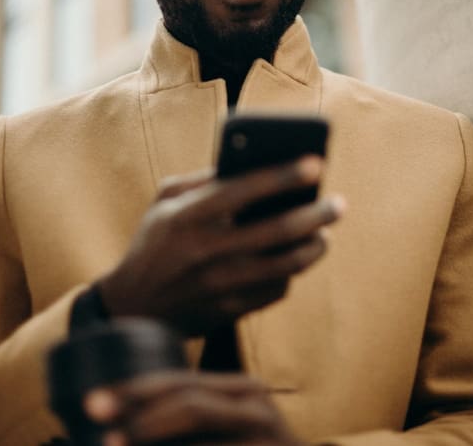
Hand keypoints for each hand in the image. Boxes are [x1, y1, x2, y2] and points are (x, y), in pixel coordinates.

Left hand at [84, 371, 305, 445]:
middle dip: (136, 404)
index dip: (134, 388)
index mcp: (238, 389)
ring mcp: (265, 426)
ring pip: (196, 414)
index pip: (179, 381)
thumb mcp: (220, 439)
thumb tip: (121, 431)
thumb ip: (190, 431)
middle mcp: (253, 398)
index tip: (91, 400)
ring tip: (111, 442)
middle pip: (186, 394)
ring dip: (150, 430)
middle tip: (95, 411)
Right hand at [97, 156, 343, 335]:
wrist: (134, 306)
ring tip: (325, 234)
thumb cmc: (154, 243)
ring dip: (314, 247)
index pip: (244, 189)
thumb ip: (201, 179)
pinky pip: (276, 289)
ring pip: (285, 264)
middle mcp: (205, 251)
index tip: (316, 163)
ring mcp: (219, 285)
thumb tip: (248, 164)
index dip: (283, 175)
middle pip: (276, 229)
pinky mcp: (230, 310)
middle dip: (316, 213)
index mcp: (187, 216)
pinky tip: (297, 259)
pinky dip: (292, 272)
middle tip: (339, 203)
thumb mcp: (164, 202)